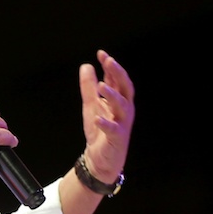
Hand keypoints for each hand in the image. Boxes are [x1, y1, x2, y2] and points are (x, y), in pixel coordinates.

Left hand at [80, 49, 134, 183]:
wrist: (100, 159)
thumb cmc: (99, 131)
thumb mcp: (91, 105)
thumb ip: (89, 88)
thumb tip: (87, 66)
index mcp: (119, 100)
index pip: (117, 79)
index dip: (111, 66)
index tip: (101, 54)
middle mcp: (124, 110)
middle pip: (125, 88)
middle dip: (118, 74)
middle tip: (109, 61)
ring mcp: (122, 123)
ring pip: (122, 106)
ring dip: (112, 95)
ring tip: (101, 86)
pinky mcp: (117, 138)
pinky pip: (112, 129)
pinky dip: (105, 123)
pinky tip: (97, 118)